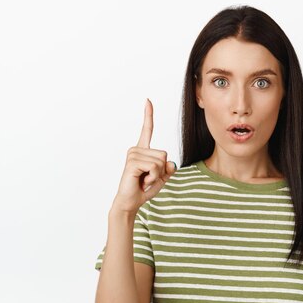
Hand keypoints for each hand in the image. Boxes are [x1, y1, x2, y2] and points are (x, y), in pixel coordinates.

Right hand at [111, 99, 176, 213]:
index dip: (148, 115)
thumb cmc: (144, 189)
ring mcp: (133, 154)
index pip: (147, 129)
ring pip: (161, 161)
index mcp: (142, 150)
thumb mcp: (162, 177)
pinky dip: (153, 178)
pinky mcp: (132, 162)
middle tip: (148, 178)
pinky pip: (155, 168)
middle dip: (161, 171)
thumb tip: (171, 162)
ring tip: (144, 180)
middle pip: (164, 154)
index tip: (147, 100)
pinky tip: (142, 182)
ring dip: (157, 176)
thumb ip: (168, 168)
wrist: (131, 202)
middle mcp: (136, 149)